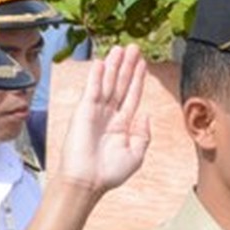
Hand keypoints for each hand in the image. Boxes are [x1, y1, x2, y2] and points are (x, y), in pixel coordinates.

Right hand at [55, 43, 150, 194]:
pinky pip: (92, 90)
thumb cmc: (110, 172)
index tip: (143, 63)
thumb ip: (143, 134)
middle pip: (120, 84)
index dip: (137, 79)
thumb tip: (146, 115)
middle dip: (127, 66)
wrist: (89, 182)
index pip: (132, 95)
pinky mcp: (83, 112)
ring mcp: (96, 112)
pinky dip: (96, 76)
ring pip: (107, 83)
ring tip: (120, 49)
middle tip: (134, 47)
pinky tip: (102, 62)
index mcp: (122, 124)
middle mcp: (109, 115)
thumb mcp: (136, 154)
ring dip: (114, 66)